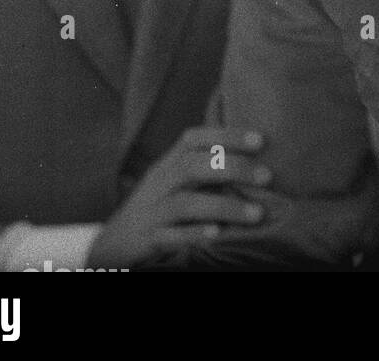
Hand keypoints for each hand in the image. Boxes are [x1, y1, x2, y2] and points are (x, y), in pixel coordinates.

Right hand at [88, 126, 270, 266]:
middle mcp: (159, 183)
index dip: (227, 136)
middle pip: (192, 167)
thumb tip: (258, 159)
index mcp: (168, 163)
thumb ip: (207, 168)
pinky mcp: (146, 241)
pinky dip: (194, 233)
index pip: (194, 139)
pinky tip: (218, 234)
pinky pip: (169, 236)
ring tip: (257, 213)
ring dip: (224, 206)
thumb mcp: (175, 181)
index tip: (261, 140)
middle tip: (267, 176)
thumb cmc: (158, 205)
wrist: (111, 244)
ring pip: (185, 204)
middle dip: (233, 168)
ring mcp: (151, 212)